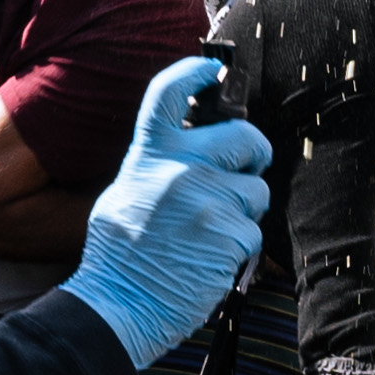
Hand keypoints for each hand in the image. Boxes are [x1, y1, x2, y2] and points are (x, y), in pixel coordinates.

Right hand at [55, 59, 274, 363]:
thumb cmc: (121, 255)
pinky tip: (210, 257)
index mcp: (149, 154)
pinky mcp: (230, 234)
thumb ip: (160, 166)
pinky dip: (239, 246)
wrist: (118, 304)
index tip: (212, 70)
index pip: (170, 93)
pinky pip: (253, 231)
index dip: (196, 72)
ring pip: (256, 191)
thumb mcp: (127, 192)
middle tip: (249, 167)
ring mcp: (208, 200)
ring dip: (244, 210)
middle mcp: (180, 168)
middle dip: (254, 152)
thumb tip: (197, 151)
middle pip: (245, 136)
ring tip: (210, 232)